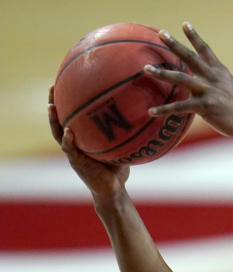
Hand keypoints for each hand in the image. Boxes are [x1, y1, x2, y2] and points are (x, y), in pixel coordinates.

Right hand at [48, 85, 129, 199]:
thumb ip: (125, 130)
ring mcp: (73, 153)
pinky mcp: (77, 163)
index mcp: (82, 137)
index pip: (72, 115)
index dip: (67, 100)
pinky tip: (68, 131)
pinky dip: (68, 140)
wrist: (113, 189)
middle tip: (51, 87)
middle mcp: (74, 142)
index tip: (65, 81)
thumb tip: (143, 110)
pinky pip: (70, 150)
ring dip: (53, 120)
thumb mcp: (122, 144)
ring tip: (51, 106)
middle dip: (54, 103)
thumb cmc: (118, 166)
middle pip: (59, 120)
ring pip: (58, 133)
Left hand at [147, 23, 232, 139]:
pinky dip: (164, 109)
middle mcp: (212, 77)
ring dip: (162, 73)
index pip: (205, 50)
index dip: (195, 36)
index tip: (185, 24)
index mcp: (219, 72)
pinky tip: (151, 111)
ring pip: (181, 78)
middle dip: (175, 44)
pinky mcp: (205, 106)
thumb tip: (217, 79)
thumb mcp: (232, 88)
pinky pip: (180, 107)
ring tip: (146, 68)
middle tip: (161, 33)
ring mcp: (208, 91)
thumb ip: (220, 81)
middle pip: (190, 57)